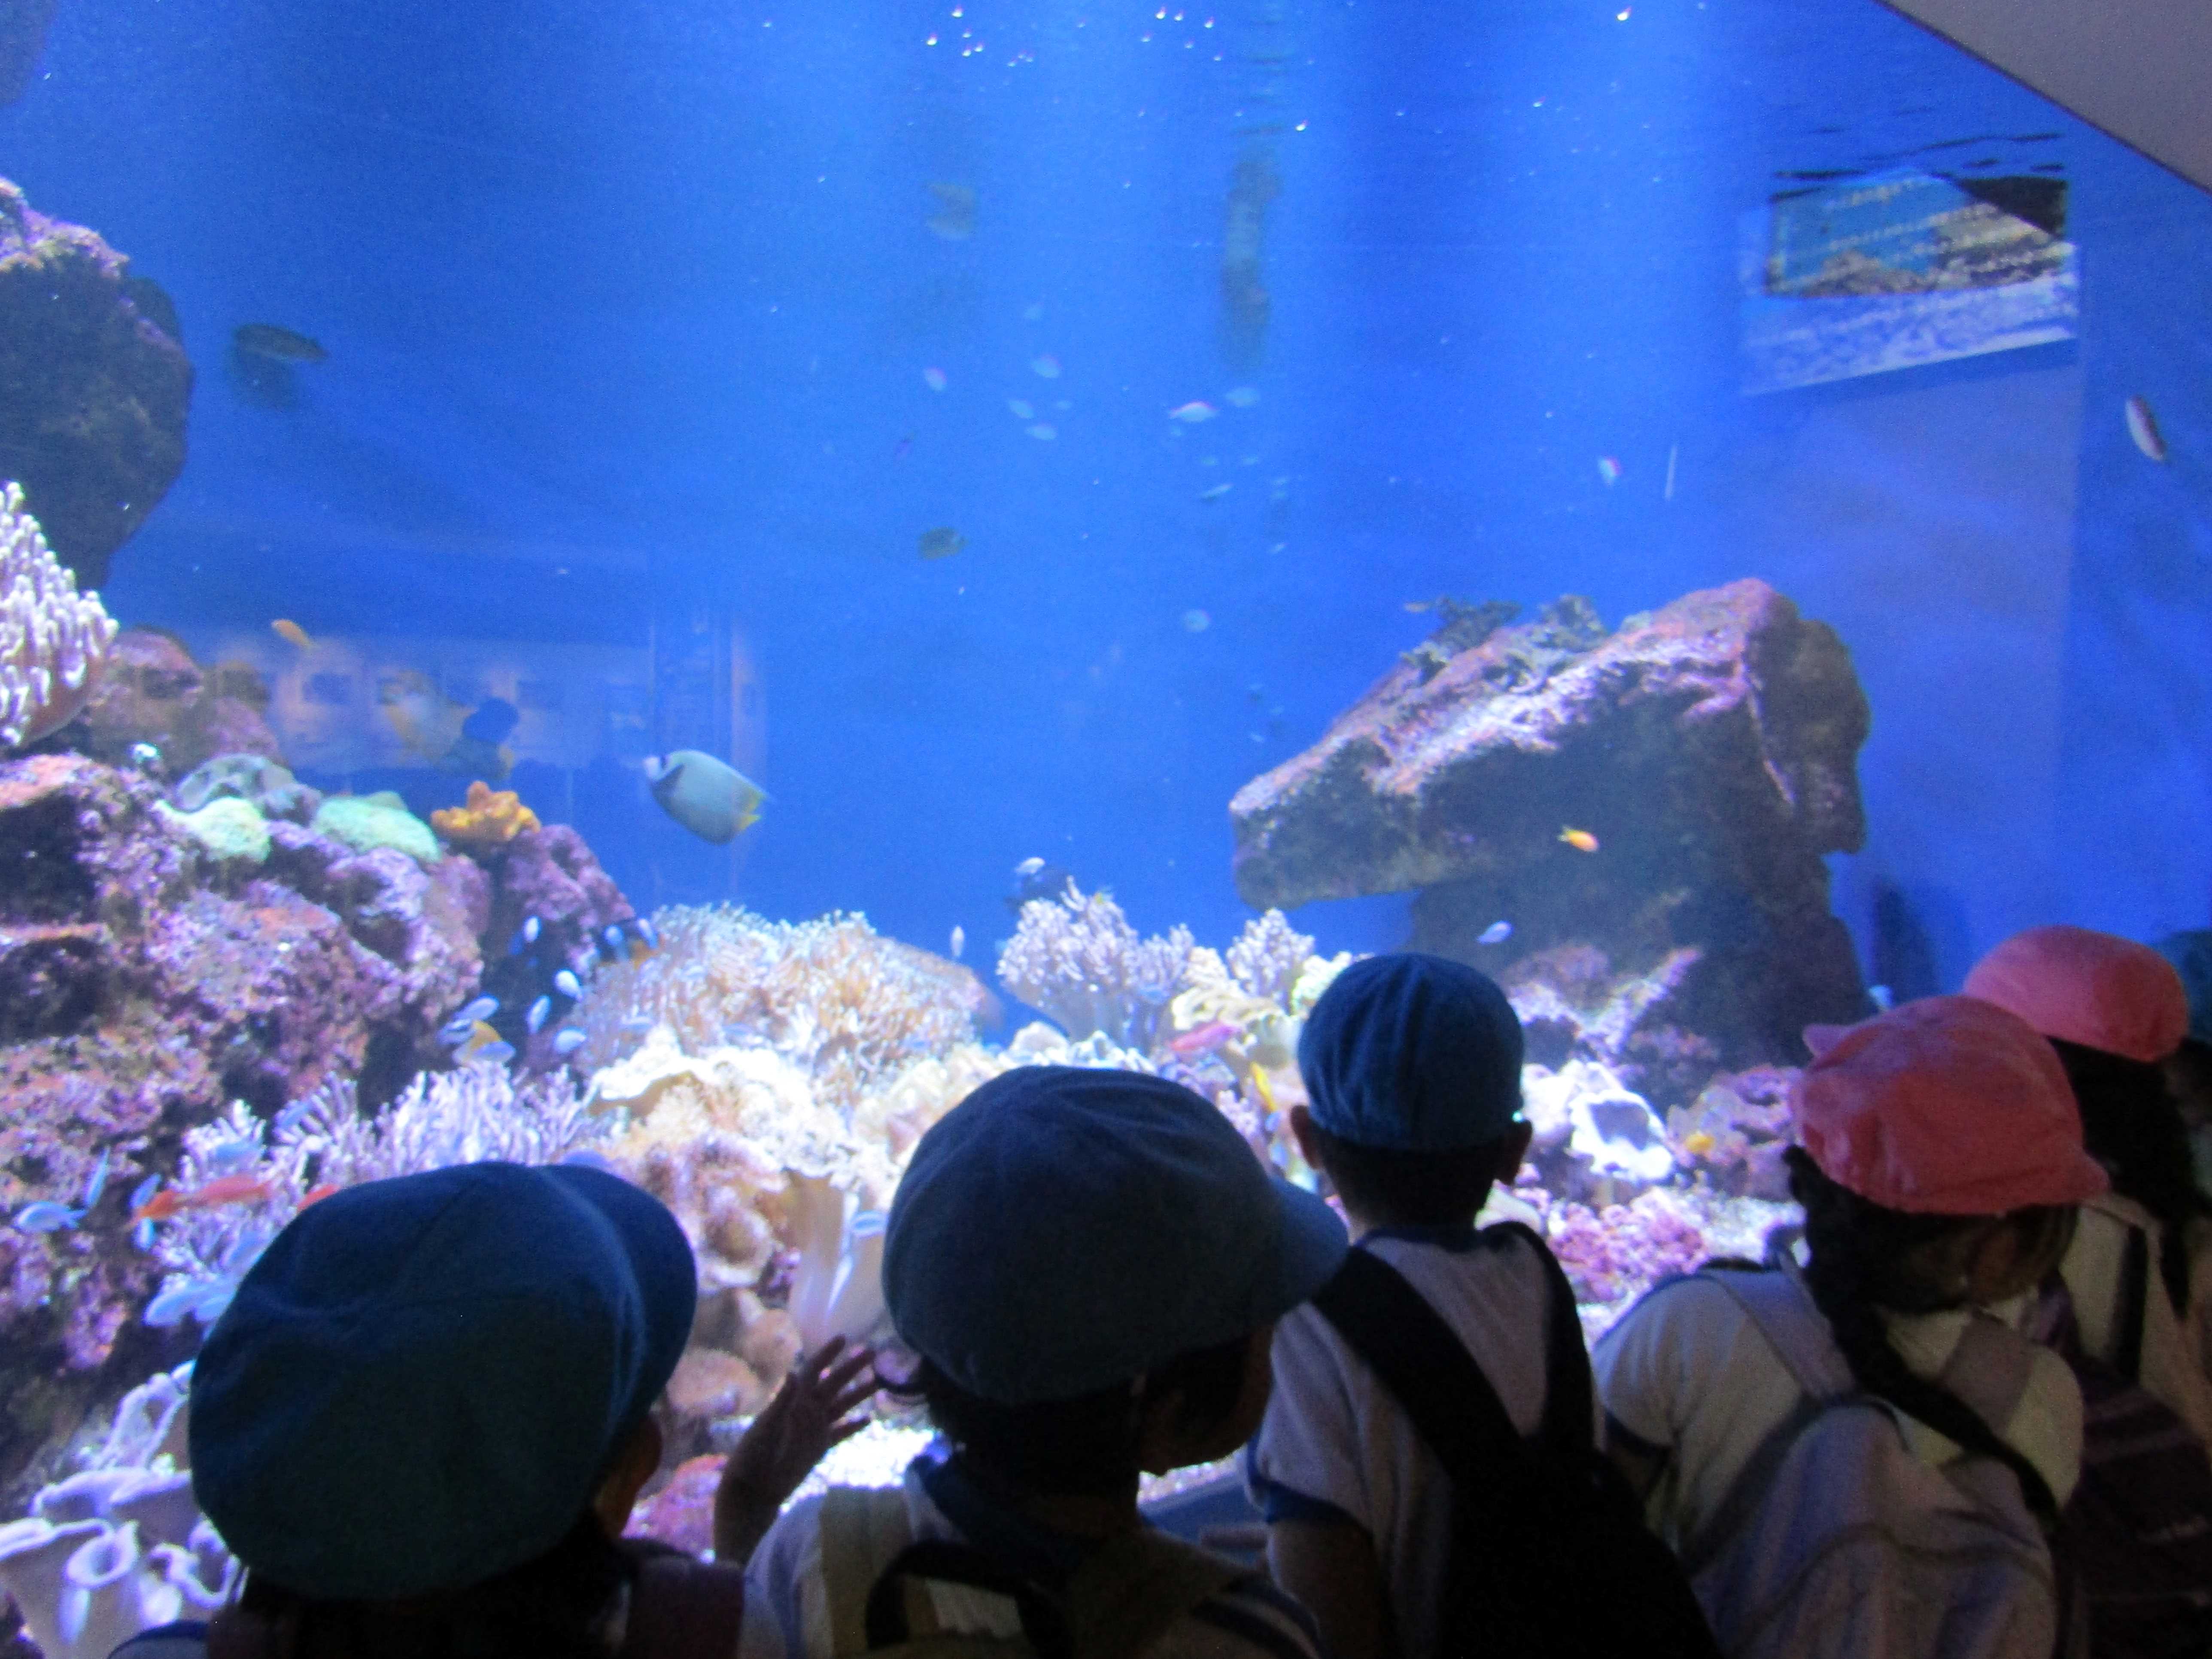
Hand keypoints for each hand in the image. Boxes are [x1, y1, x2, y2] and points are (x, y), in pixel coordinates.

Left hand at [713, 1336, 878, 1563]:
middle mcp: (806, 1411)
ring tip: (878, 1381)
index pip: (813, 1371)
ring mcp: (815, 1429)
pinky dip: (854, 1427)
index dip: (827, 1354)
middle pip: (834, 1384)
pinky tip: (868, 1420)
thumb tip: (793, 1372)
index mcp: (792, 1401)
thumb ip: (782, 1401)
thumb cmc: (752, 1455)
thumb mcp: (766, 1427)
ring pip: (842, 1406)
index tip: (843, 1339)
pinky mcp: (819, 1448)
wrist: (752, 1490)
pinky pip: (841, 1434)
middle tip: (872, 1352)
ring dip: (859, 1393)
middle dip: (851, 1368)